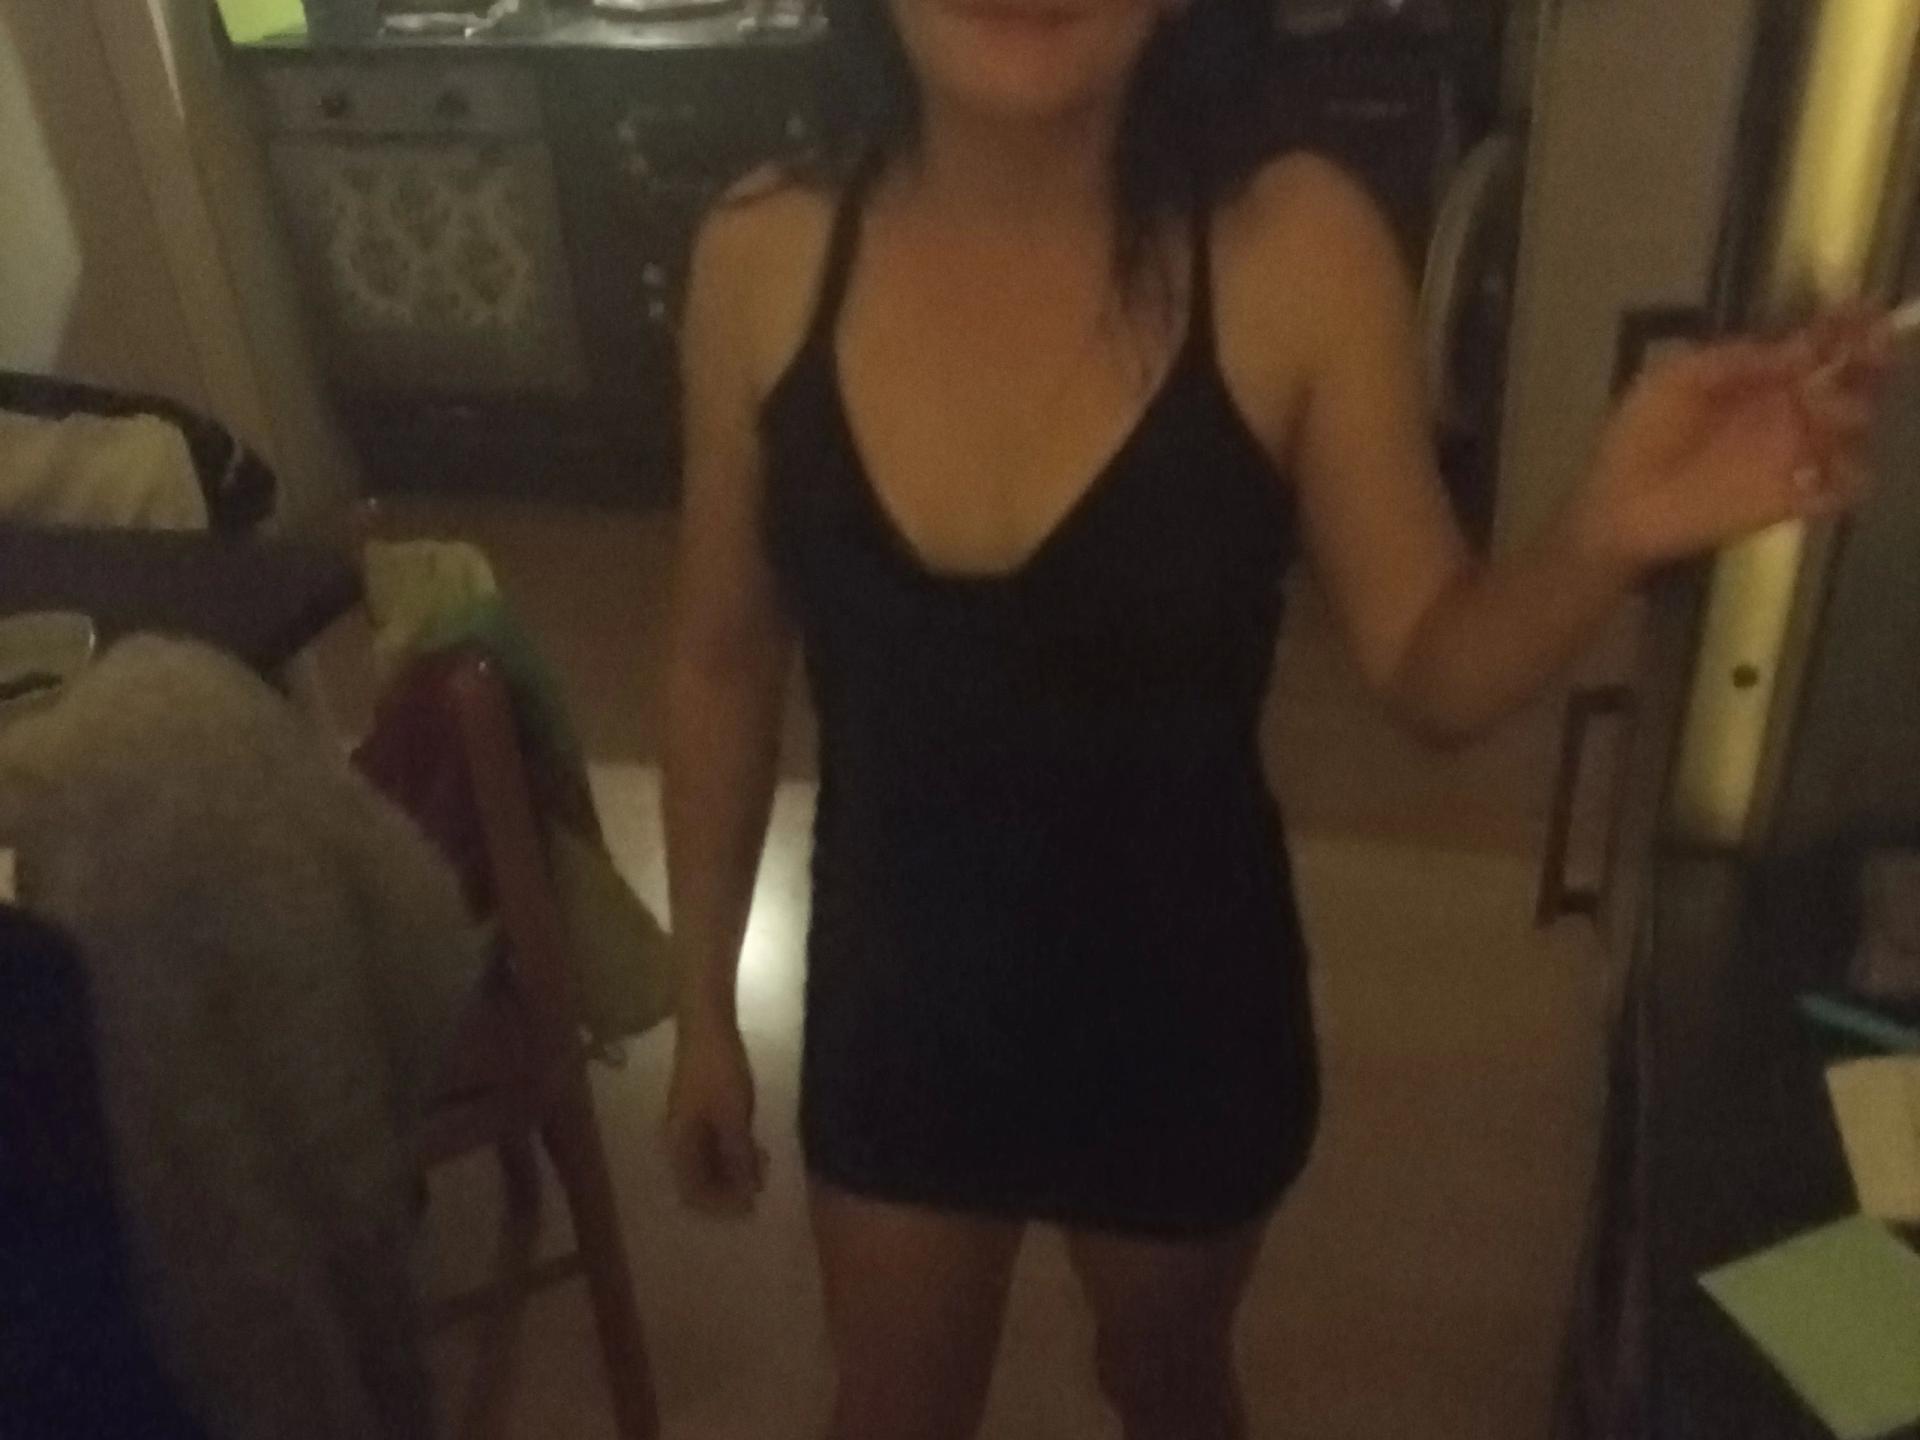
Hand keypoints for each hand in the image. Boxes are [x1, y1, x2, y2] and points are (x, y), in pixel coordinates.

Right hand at [664, 1012, 765, 1217]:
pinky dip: (734, 1152)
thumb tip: (746, 1191)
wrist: (708, 1026)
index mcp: (679, 1145)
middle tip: (762, 1183)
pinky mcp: (701, 1113)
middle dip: (731, 1188)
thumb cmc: (718, 1070)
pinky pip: (714, 1145)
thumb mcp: (733, 1116)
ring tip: (763, 1164)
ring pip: (709, 1163)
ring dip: (735, 1170)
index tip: (751, 1206)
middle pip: (700, 1181)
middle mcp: (679, 1141)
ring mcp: (689, 1127)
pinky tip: (755, 1146)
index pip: (693, 1193)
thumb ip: (738, 1156)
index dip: (720, 1205)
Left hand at [1572, 308, 1896, 570]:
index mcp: (1758, 375)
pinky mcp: (1792, 499)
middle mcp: (1786, 408)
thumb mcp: (1676, 380)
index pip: (1818, 343)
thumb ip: (1736, 359)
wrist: (1619, 506)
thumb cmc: (1638, 438)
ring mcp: (1792, 453)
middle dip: (1865, 365)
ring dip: (1851, 419)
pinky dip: (1847, 478)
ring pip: (1855, 428)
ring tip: (1816, 421)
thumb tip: (1799, 342)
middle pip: (1850, 379)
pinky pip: (1844, 486)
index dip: (1846, 326)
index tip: (1866, 313)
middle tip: (1863, 361)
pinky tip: (1818, 471)